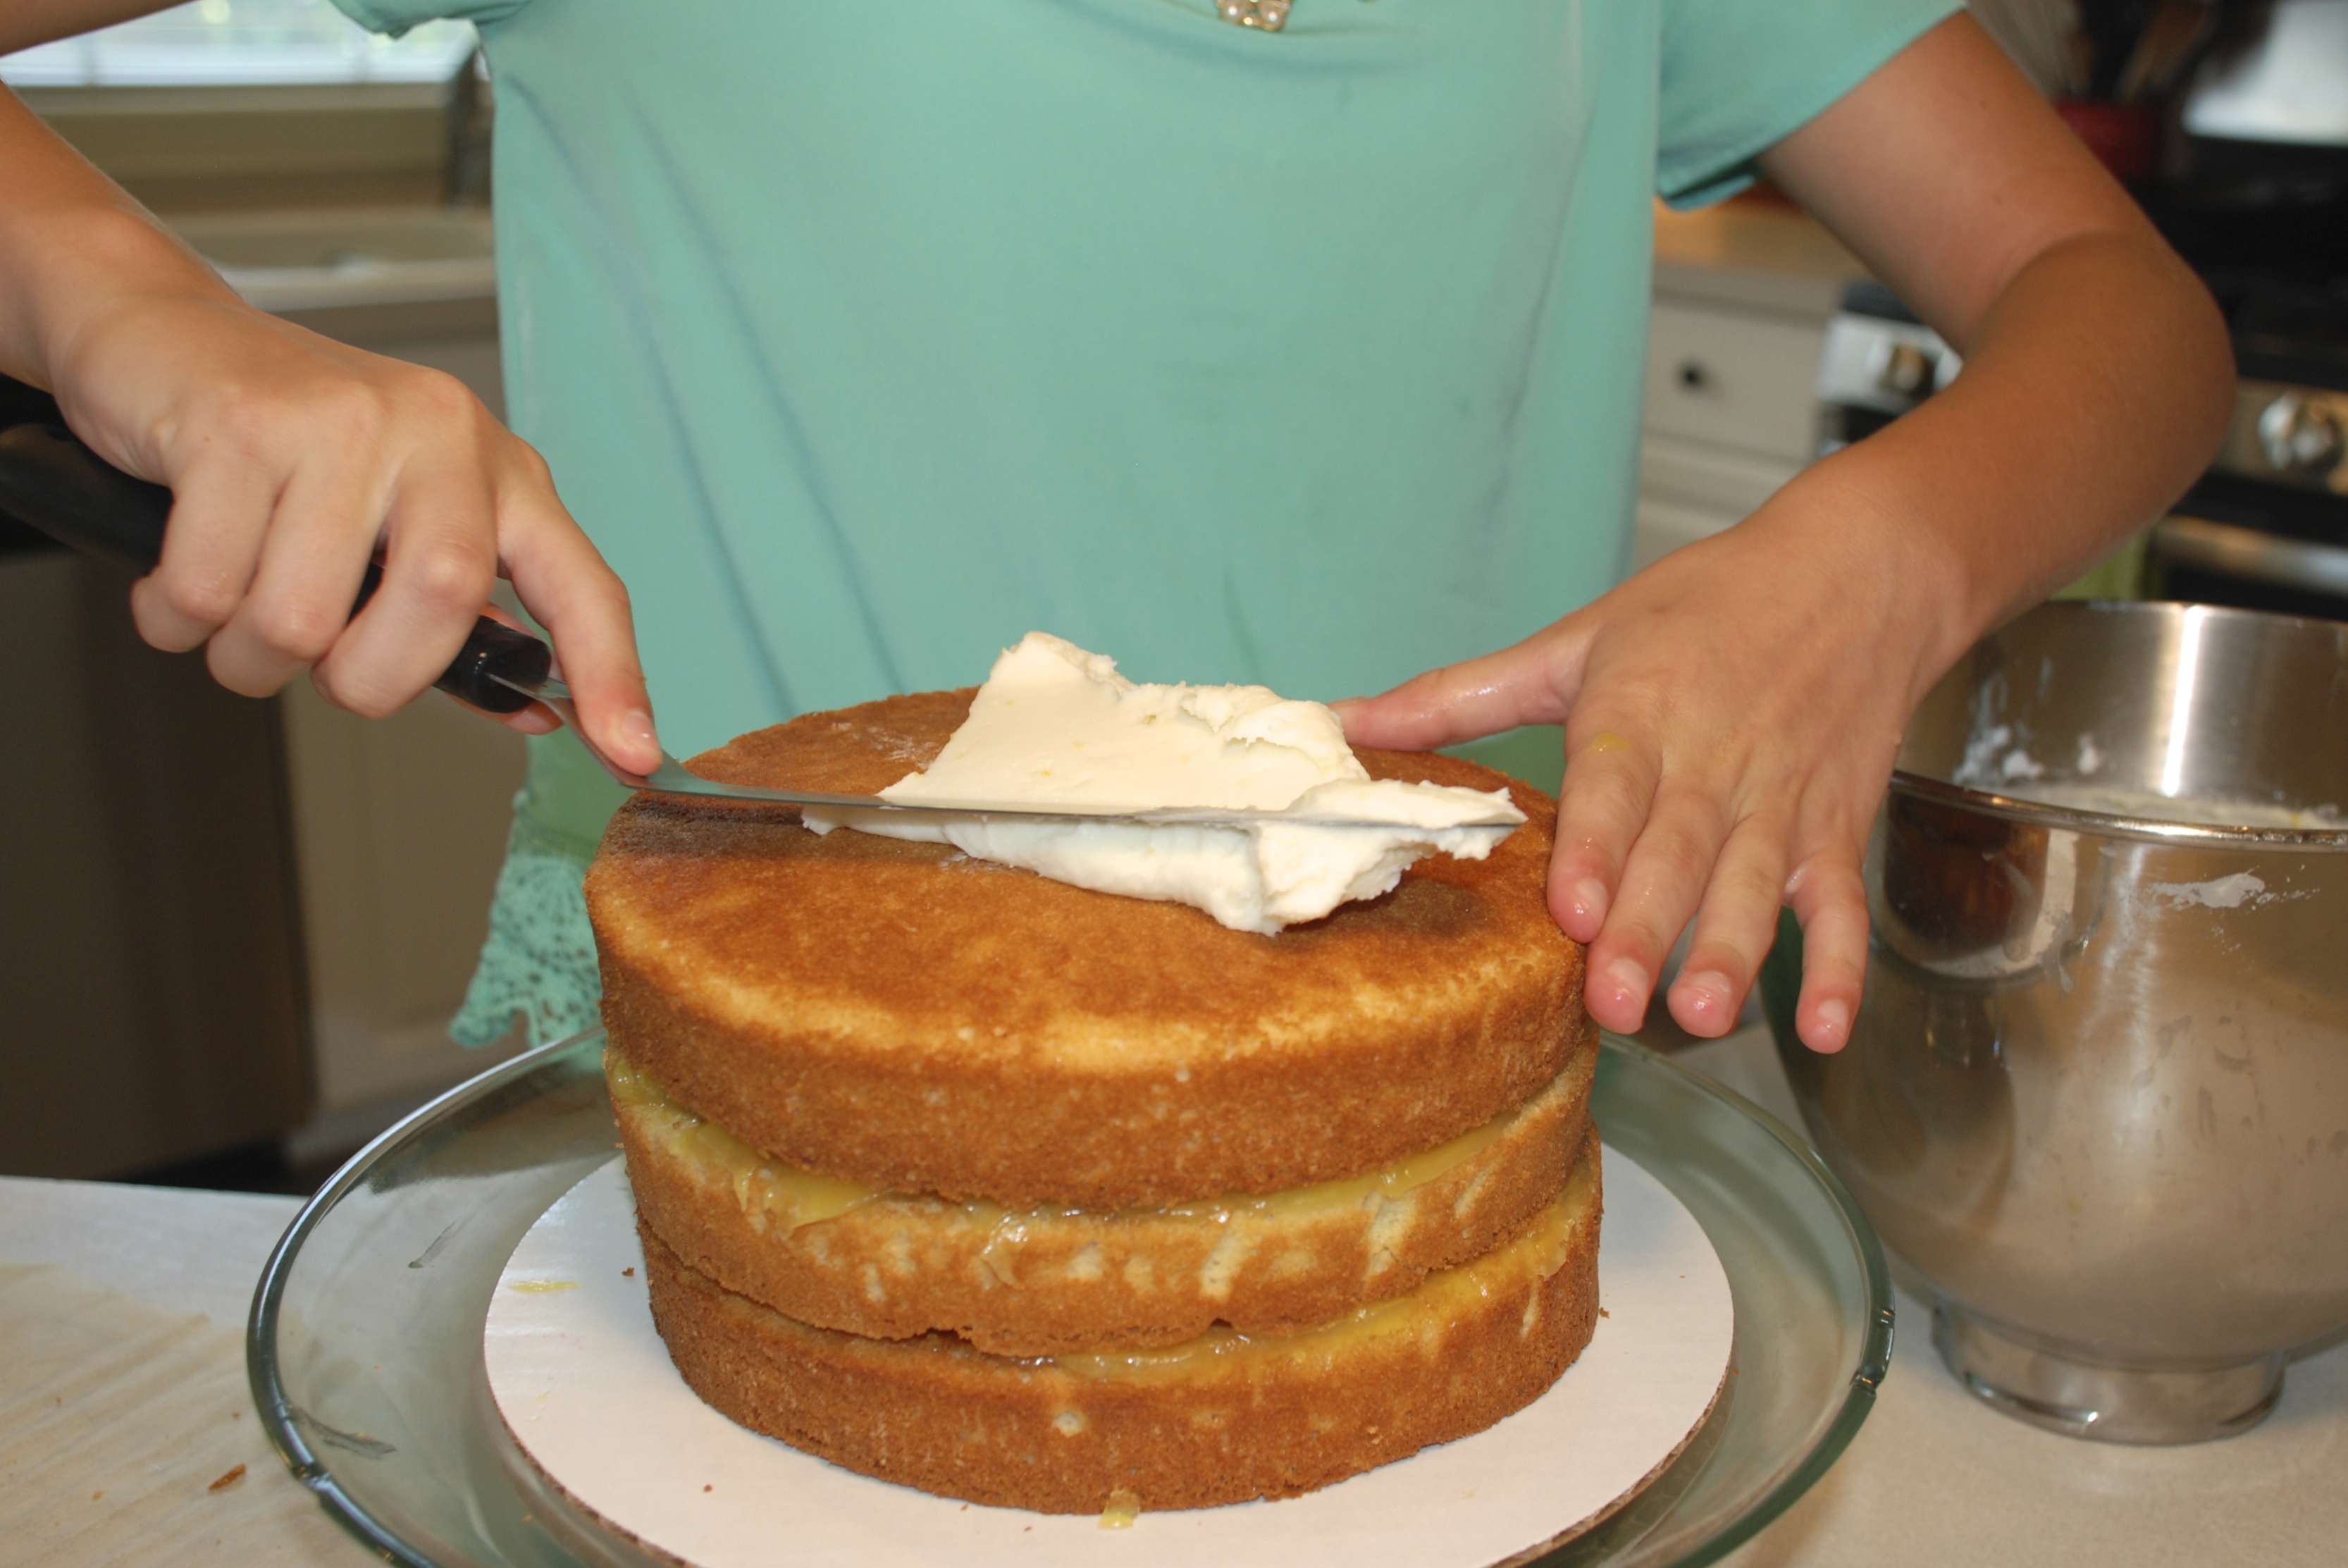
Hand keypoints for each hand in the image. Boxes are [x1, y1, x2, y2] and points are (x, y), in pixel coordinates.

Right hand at [52, 290, 660, 772]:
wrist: (157, 327)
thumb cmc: (288, 440)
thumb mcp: (401, 514)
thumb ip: (466, 617)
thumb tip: (534, 709)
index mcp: (496, 468)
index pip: (581, 583)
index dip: (612, 675)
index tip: (633, 755)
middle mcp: (437, 432)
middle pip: (440, 604)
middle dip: (367, 679)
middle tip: (319, 665)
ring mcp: (341, 419)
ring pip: (305, 620)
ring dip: (250, 655)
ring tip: (232, 605)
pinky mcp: (239, 423)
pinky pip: (208, 588)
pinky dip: (176, 613)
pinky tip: (178, 568)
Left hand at [1335, 494, 1951, 1053]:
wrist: (1858, 569)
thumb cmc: (1705, 604)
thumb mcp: (1575, 639)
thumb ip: (1458, 695)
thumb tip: (1343, 720)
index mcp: (1641, 711)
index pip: (1615, 788)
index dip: (1595, 851)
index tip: (1567, 910)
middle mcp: (1714, 761)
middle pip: (1679, 854)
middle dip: (1644, 931)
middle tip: (1612, 1004)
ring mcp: (1781, 799)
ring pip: (1756, 886)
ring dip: (1732, 953)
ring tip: (1700, 1016)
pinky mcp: (1835, 826)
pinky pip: (1841, 904)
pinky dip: (1840, 968)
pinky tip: (1823, 1029)